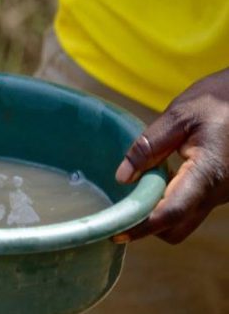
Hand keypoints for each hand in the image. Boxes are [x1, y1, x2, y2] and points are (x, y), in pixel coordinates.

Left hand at [113, 68, 228, 243]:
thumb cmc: (217, 101)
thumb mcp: (179, 115)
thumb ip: (149, 146)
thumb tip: (122, 178)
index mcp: (207, 173)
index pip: (170, 212)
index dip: (141, 226)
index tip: (115, 231)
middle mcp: (218, 191)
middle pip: (177, 227)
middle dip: (148, 225)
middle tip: (121, 208)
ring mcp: (222, 193)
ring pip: (185, 220)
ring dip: (159, 212)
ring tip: (137, 188)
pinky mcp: (220, 189)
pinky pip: (192, 206)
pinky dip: (171, 201)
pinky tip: (157, 179)